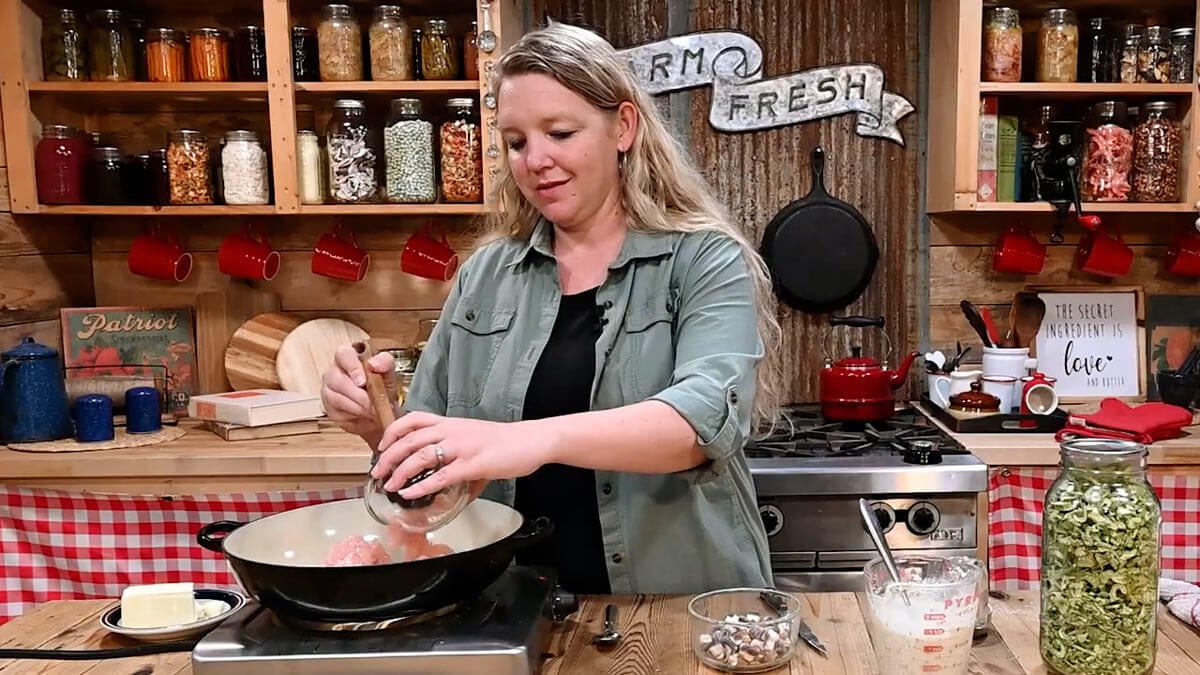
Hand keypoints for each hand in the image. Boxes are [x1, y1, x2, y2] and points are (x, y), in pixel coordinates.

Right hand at [321, 346, 396, 439]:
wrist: (382, 411)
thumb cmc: (382, 387)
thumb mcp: (388, 373)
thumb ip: (384, 362)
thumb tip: (374, 363)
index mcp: (348, 357)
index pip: (343, 354)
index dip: (352, 367)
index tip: (362, 382)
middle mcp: (334, 371)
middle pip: (336, 379)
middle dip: (357, 394)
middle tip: (373, 403)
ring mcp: (328, 390)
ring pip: (335, 398)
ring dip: (357, 407)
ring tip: (372, 411)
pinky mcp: (329, 409)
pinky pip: (336, 412)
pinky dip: (353, 415)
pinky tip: (364, 415)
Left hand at [371, 411, 552, 499]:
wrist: (531, 440)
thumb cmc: (506, 441)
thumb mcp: (474, 440)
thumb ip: (456, 457)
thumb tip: (446, 482)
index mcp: (452, 424)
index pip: (414, 419)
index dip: (394, 431)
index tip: (382, 445)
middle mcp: (453, 431)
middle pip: (410, 438)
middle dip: (389, 456)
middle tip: (378, 472)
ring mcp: (462, 447)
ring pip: (421, 455)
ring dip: (401, 471)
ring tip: (390, 485)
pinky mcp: (473, 465)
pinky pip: (441, 476)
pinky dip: (422, 486)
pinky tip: (411, 494)